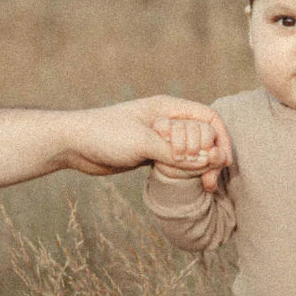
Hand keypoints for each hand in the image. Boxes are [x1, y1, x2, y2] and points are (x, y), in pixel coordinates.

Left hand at [64, 96, 231, 191]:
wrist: (74, 144)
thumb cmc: (105, 135)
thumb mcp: (142, 142)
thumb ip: (174, 153)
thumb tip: (207, 161)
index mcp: (168, 108)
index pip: (208, 117)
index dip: (220, 138)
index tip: (221, 161)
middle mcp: (169, 121)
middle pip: (205, 136)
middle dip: (212, 157)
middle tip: (209, 179)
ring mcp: (162, 138)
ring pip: (194, 151)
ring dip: (202, 167)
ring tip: (206, 186)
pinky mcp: (153, 154)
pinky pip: (180, 162)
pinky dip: (189, 173)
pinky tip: (193, 185)